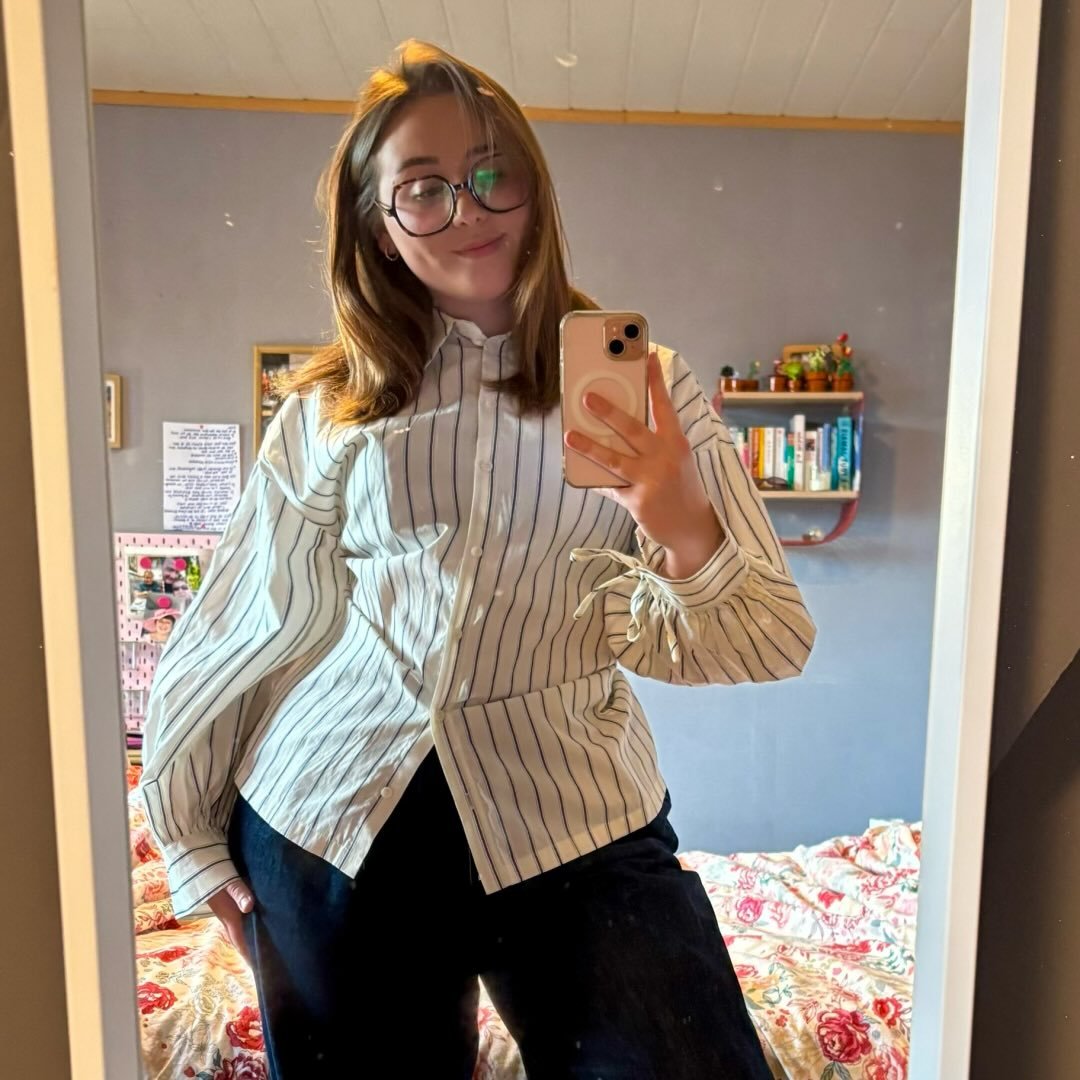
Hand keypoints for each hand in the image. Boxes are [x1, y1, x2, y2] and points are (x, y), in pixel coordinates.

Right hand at [207, 879, 254, 963]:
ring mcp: (224, 911)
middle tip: (261, 962)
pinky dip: (244, 926)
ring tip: (259, 947)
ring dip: (246, 939)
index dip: (248, 953)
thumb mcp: (228, 880)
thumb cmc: (213, 871)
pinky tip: (252, 924)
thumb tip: (249, 907)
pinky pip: (236, 920)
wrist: (194, 862)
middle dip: (247, 951)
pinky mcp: (225, 904)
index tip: (257, 968)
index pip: (240, 939)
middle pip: (238, 938)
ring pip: (236, 930)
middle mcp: (226, 916)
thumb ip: (239, 892)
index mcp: (228, 915)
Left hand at [564, 350, 724, 578]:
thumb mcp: (679, 460)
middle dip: (608, 411)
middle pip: (633, 429)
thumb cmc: (682, 488)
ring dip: (589, 446)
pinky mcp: (637, 501)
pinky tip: (580, 473)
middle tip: (587, 397)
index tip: (648, 355)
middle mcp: (665, 458)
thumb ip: (658, 441)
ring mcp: (650, 480)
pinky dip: (596, 480)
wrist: (693, 528)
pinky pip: (610, 486)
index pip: (664, 406)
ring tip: (569, 435)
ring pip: (614, 459)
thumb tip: (626, 422)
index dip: (655, 380)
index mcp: (677, 443)